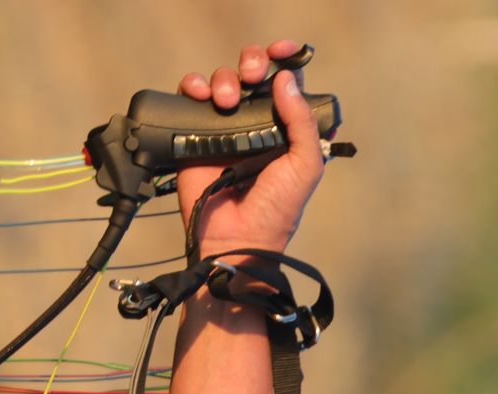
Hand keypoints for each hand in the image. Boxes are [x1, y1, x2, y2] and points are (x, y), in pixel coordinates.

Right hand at [174, 39, 326, 258]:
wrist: (236, 238)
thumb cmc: (277, 209)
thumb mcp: (305, 165)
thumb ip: (303, 121)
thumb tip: (286, 78)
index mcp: (287, 128)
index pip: (287, 83)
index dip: (285, 61)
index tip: (283, 52)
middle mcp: (257, 124)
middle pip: (253, 74)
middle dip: (253, 63)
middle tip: (252, 74)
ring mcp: (225, 128)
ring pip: (223, 81)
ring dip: (224, 79)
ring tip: (225, 101)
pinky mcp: (195, 134)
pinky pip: (191, 97)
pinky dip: (194, 87)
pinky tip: (201, 97)